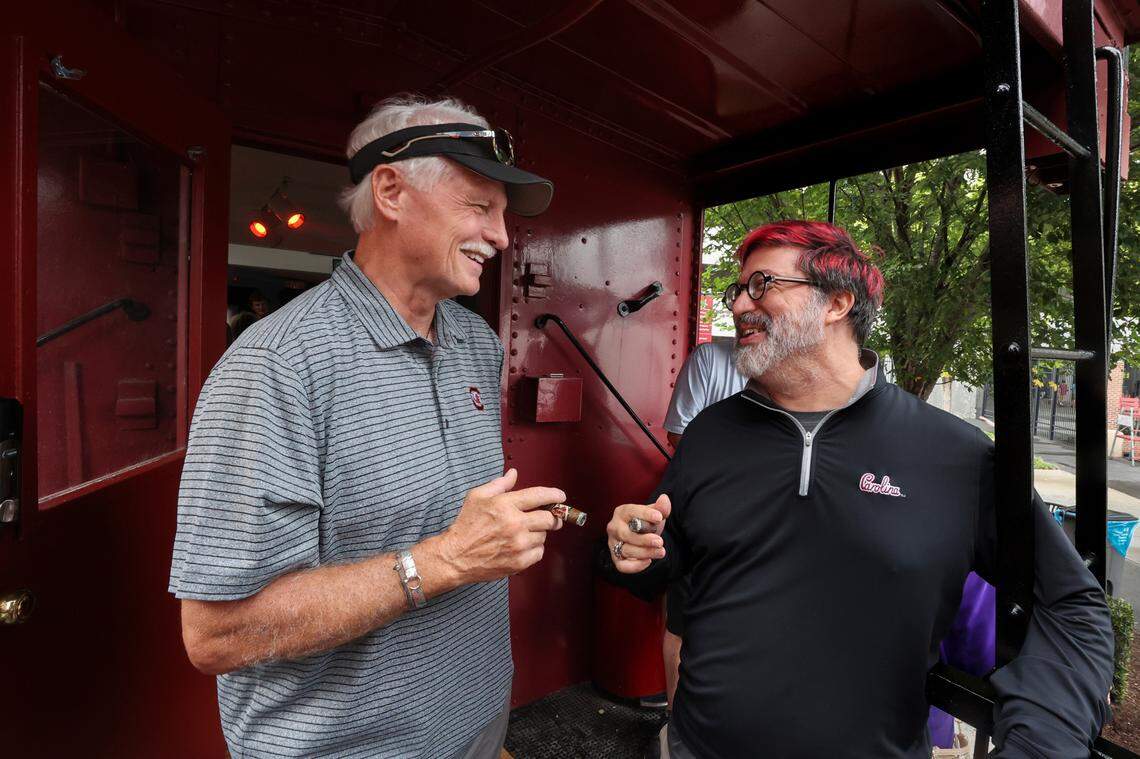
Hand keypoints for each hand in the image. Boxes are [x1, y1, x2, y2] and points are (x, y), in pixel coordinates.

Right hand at [435, 469, 564, 583]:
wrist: (455, 556)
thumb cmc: (466, 525)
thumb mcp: (477, 496)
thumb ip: (499, 484)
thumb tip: (514, 473)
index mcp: (505, 505)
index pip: (539, 496)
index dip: (555, 495)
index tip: (561, 497)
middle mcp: (515, 524)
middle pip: (549, 518)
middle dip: (552, 517)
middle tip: (549, 518)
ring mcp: (518, 544)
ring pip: (544, 536)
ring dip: (538, 533)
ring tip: (524, 533)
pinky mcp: (519, 561)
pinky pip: (539, 552)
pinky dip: (534, 549)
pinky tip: (522, 546)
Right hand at [606, 494, 670, 572]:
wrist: (642, 536)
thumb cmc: (646, 523)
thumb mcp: (655, 514)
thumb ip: (661, 508)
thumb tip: (664, 499)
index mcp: (622, 512)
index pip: (631, 512)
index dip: (645, 514)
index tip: (659, 517)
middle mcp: (614, 527)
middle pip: (626, 535)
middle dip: (644, 539)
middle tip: (659, 541)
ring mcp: (613, 544)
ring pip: (627, 550)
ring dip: (645, 552)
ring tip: (661, 551)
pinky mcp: (616, 559)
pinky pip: (622, 566)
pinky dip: (635, 566)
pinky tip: (648, 561)